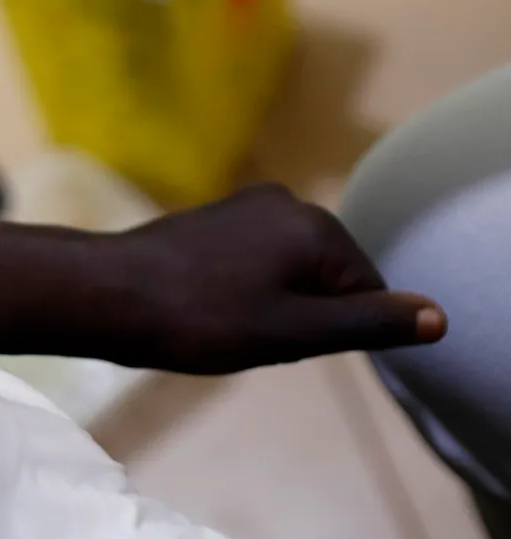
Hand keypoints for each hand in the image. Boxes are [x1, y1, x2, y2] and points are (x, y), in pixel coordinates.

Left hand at [114, 184, 445, 373]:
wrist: (104, 294)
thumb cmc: (198, 319)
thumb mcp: (292, 332)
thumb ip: (366, 323)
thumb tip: (434, 316)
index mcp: (315, 224)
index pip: (365, 294)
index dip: (324, 330)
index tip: (273, 337)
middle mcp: (286, 201)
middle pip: (327, 281)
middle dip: (297, 317)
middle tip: (243, 331)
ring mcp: (245, 206)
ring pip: (288, 277)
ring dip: (266, 308)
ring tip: (219, 319)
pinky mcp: (213, 218)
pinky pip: (254, 266)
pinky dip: (239, 294)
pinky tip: (203, 306)